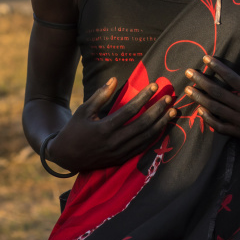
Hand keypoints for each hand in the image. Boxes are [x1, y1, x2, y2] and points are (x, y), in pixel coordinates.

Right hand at [48, 78, 175, 171]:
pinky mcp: (122, 159)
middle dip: (158, 110)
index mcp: (104, 128)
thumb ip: (100, 95)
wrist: (67, 157)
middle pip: (143, 124)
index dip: (143, 97)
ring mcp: (120, 153)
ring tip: (172, 111)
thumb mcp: (84, 110)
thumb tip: (114, 79)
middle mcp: (114, 142)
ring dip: (161, 124)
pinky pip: (143, 147)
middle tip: (169, 97)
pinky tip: (163, 126)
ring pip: (146, 137)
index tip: (154, 86)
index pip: (130, 110)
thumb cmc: (75, 129)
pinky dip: (155, 136)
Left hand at [184, 48, 239, 144]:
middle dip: (201, 82)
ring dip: (200, 99)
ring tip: (188, 90)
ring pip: (216, 110)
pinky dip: (209, 120)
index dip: (217, 67)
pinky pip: (221, 127)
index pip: (231, 78)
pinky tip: (200, 110)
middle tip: (188, 73)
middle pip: (218, 94)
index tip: (205, 58)